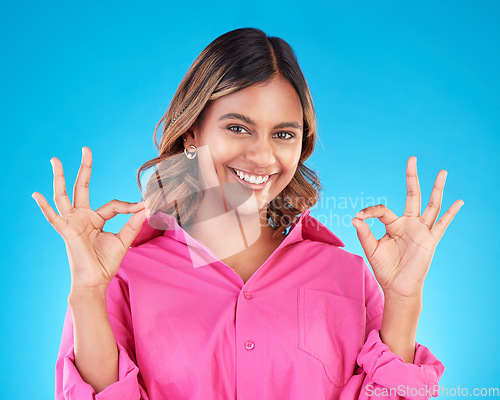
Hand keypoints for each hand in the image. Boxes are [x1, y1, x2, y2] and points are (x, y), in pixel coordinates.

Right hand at [32, 146, 145, 290]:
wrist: (96, 281)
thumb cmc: (106, 263)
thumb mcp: (124, 239)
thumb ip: (133, 222)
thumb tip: (147, 206)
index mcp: (95, 219)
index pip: (113, 204)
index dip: (129, 206)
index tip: (144, 206)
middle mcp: (82, 217)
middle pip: (81, 187)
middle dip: (84, 169)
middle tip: (85, 149)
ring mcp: (72, 223)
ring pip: (64, 196)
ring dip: (59, 178)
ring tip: (55, 160)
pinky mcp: (66, 232)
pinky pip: (53, 218)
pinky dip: (44, 207)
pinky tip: (36, 194)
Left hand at [351, 156, 463, 298]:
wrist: (397, 287)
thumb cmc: (385, 268)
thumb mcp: (371, 249)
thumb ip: (364, 233)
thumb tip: (354, 218)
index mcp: (393, 224)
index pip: (382, 209)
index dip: (370, 211)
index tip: (359, 217)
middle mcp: (409, 224)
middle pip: (412, 195)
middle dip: (412, 177)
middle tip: (412, 159)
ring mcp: (421, 230)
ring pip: (431, 205)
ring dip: (436, 189)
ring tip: (442, 172)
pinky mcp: (430, 240)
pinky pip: (442, 224)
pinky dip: (451, 213)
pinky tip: (458, 202)